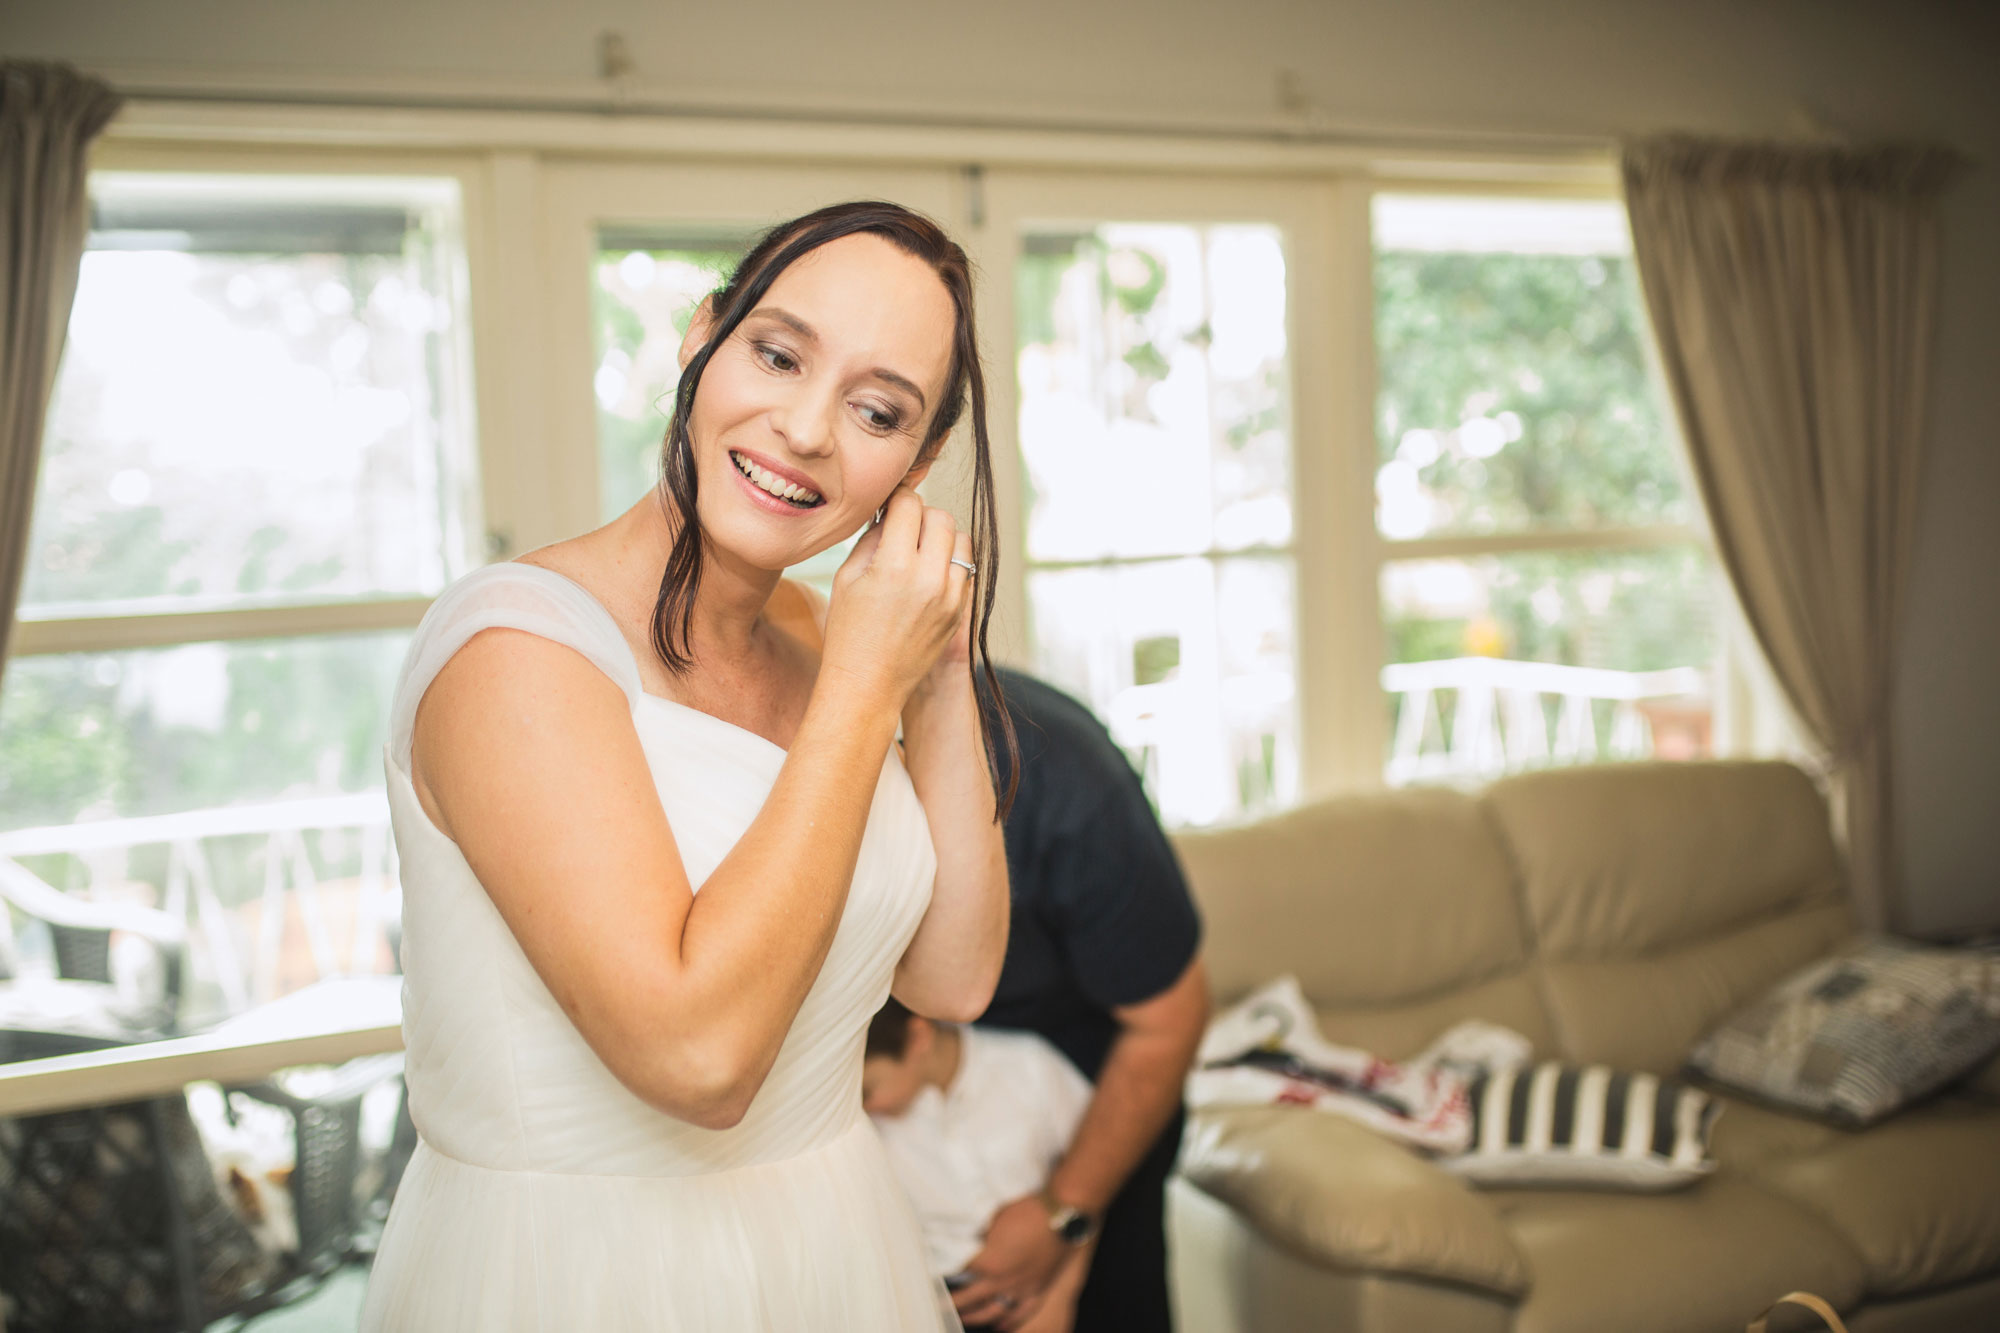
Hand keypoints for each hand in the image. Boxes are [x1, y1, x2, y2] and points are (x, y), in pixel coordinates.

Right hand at [821, 485, 974, 708]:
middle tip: (903, 529)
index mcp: (895, 566)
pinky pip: (965, 569)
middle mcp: (929, 579)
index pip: (910, 504)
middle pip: (940, 517)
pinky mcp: (959, 612)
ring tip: (918, 552)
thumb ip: (873, 537)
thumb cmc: (848, 632)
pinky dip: (949, 563)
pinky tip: (927, 575)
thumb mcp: (847, 577)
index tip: (890, 505)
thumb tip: (892, 511)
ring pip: (960, 540)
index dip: (898, 499)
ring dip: (941, 537)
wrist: (868, 685)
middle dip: (921, 515)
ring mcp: (950, 597)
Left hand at [950, 1194, 1070, 1328]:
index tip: (935, 1275)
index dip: (945, 1274)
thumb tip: (966, 1239)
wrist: (1063, 1215)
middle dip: (953, 1304)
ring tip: (963, 1317)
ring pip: (993, 1312)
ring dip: (975, 1317)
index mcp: (988, 1262)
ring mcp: (1021, 1289)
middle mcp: (1002, 1281)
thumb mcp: (995, 1218)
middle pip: (970, 1299)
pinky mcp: (1038, 1290)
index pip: (959, 1273)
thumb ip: (980, 1236)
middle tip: (940, 1305)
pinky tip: (1000, 1326)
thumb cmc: (1028, 1211)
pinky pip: (1021, 1313)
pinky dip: (1008, 1323)